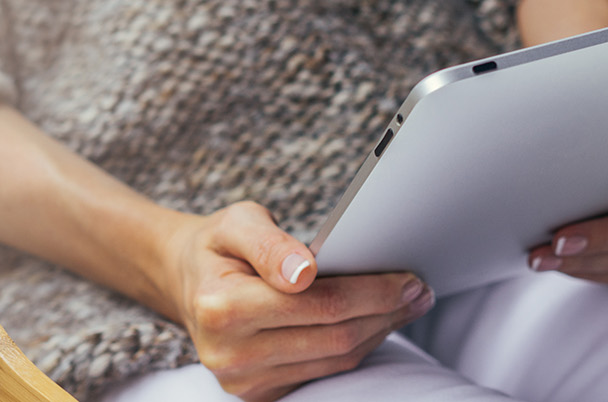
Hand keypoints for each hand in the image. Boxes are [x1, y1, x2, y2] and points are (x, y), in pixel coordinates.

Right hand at [160, 202, 434, 400]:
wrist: (188, 283)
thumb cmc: (220, 248)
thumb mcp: (237, 223)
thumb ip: (270, 244)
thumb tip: (305, 271)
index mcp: (222, 308)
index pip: (320, 304)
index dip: (372, 293)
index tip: (408, 278)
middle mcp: (230, 354)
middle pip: (335, 337)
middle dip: (385, 313)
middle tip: (419, 290)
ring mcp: (244, 382)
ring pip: (336, 360)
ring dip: (378, 332)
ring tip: (407, 304)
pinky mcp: (258, 395)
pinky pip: (325, 373)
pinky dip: (356, 347)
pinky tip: (375, 323)